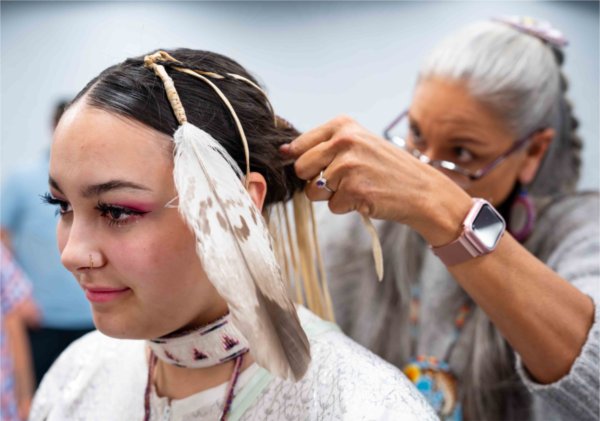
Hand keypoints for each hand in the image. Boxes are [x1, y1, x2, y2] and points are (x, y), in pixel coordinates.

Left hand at [281, 116, 471, 245]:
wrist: (421, 189)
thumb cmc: (385, 168)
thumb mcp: (358, 143)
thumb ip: (322, 145)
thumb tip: (282, 152)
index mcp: (342, 125)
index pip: (298, 146)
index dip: (306, 163)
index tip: (322, 167)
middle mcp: (344, 140)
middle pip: (301, 169)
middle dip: (316, 180)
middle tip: (344, 179)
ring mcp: (348, 165)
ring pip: (314, 191)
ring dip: (334, 196)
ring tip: (360, 186)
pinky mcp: (353, 189)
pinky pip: (331, 207)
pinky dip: (347, 207)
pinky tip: (367, 197)